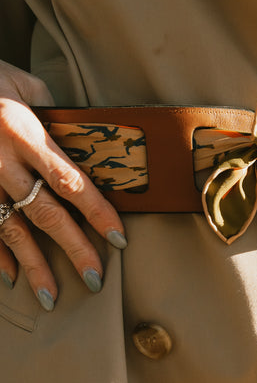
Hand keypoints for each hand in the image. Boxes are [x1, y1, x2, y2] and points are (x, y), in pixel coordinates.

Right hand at [0, 59, 126, 308]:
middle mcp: (2, 159)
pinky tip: (11, 276)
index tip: (118, 238)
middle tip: (95, 279)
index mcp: (24, 131)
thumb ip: (54, 116)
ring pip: (10, 228)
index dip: (97, 212)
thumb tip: (86, 143)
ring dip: (33, 264)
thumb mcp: (25, 85)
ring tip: (51, 297)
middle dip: (72, 248)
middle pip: (44, 212)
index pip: (70, 180)